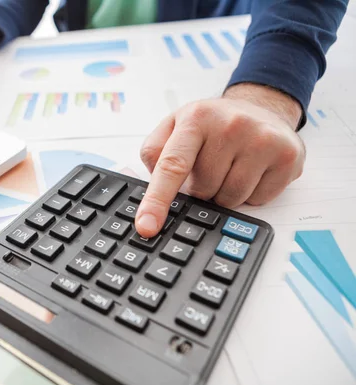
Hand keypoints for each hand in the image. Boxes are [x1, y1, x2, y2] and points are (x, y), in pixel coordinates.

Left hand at [135, 83, 304, 237]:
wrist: (261, 107)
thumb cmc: (212, 124)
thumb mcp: (175, 125)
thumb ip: (155, 152)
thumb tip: (151, 187)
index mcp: (196, 118)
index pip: (172, 165)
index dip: (157, 200)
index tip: (147, 227)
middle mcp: (231, 125)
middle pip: (203, 189)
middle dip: (201, 188)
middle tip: (210, 166)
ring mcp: (262, 140)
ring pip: (230, 199)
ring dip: (224, 194)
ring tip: (230, 167)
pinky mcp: (286, 156)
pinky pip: (257, 200)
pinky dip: (250, 194)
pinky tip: (252, 171)